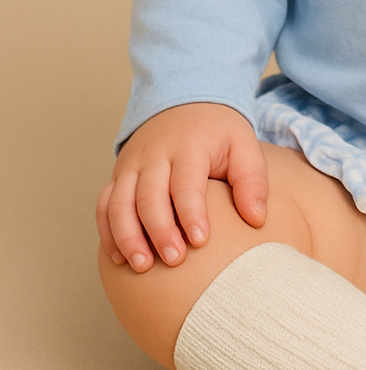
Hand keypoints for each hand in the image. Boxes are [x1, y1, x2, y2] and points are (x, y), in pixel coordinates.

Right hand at [96, 103, 267, 272]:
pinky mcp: (118, 176)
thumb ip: (252, 180)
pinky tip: (120, 259)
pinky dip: (108, 233)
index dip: (191, 213)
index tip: (201, 241)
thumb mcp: (243, 145)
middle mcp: (154, 155)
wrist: (185, 103)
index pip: (185, 182)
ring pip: (119, 203)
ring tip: (143, 266)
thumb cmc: (218, 133)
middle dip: (159, 230)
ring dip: (127, 237)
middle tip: (175, 260)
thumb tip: (257, 219)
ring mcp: (131, 165)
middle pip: (148, 196)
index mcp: (188, 146)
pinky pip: (104, 205)